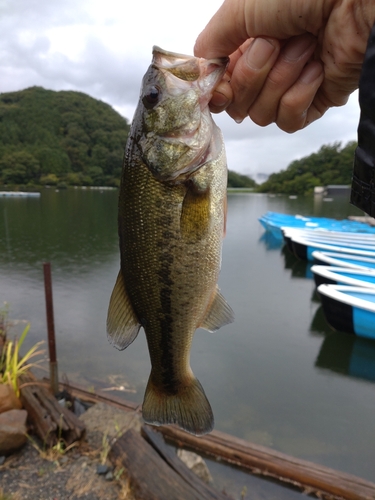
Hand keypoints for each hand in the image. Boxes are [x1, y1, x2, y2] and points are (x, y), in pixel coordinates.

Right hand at [194, 0, 374, 131]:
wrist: (355, 0)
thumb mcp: (241, 8)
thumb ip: (211, 42)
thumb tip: (201, 70)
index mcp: (245, 46)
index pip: (220, 87)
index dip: (219, 90)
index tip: (222, 85)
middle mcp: (264, 69)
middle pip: (238, 104)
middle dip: (254, 74)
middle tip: (276, 41)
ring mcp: (288, 87)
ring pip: (261, 114)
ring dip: (281, 79)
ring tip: (306, 48)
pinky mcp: (312, 103)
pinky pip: (288, 121)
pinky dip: (299, 95)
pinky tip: (316, 69)